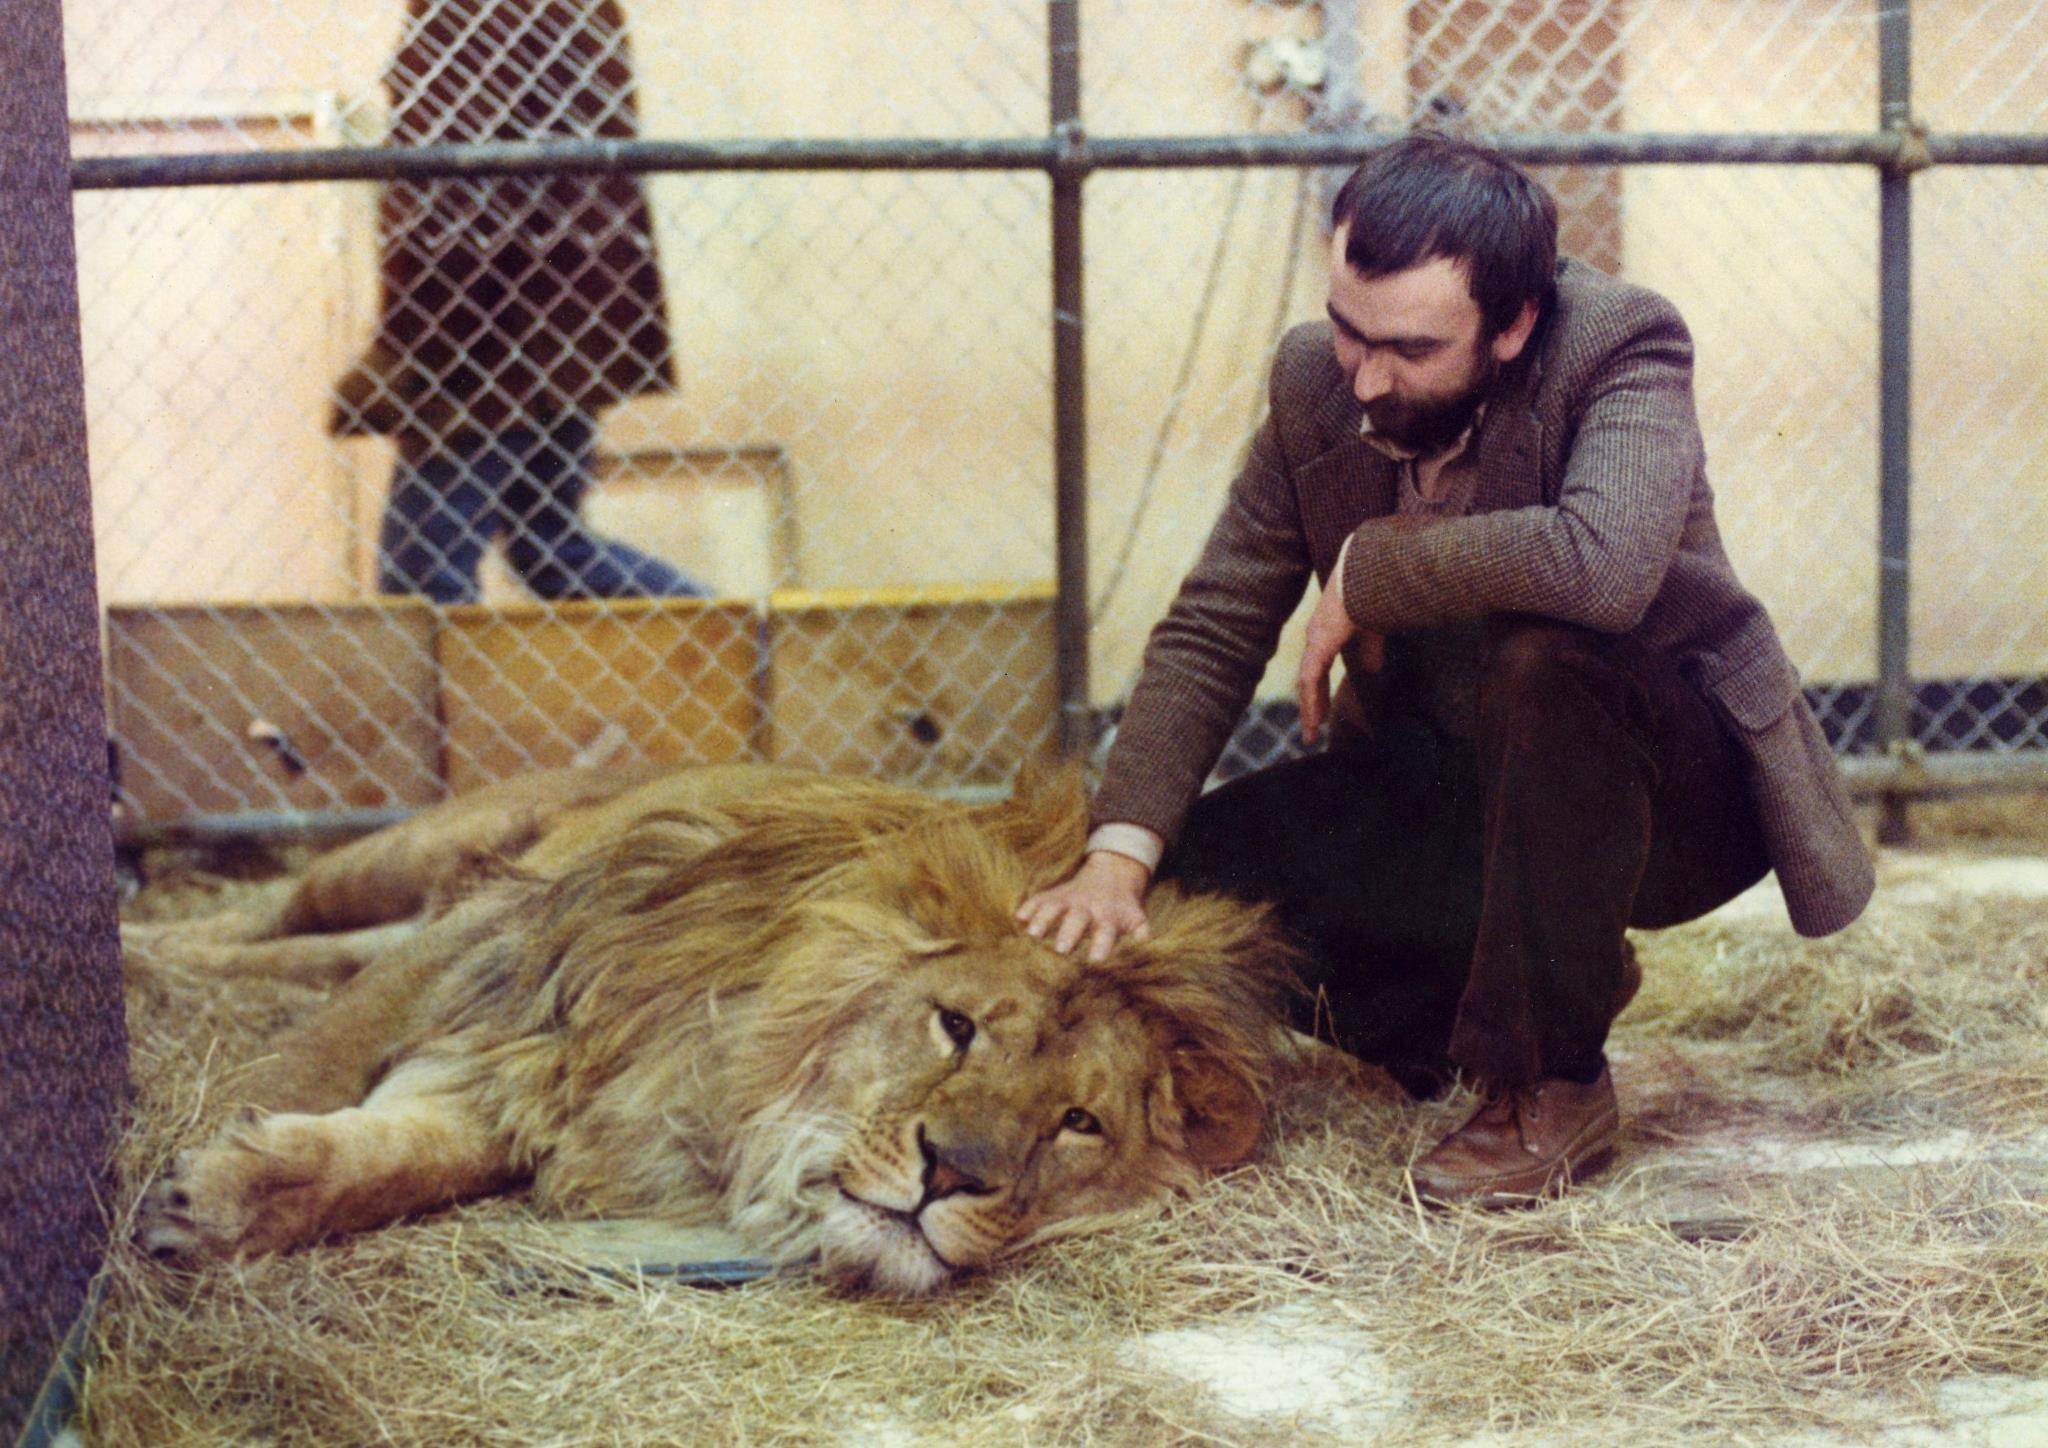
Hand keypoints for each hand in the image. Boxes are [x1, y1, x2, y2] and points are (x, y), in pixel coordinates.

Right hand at [1015, 851, 1152, 962]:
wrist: (1112, 874)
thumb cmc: (1122, 908)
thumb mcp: (1137, 920)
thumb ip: (1141, 938)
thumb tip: (1144, 958)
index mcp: (1109, 916)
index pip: (1106, 931)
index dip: (1102, 944)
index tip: (1096, 959)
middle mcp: (1087, 907)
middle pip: (1076, 919)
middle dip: (1069, 933)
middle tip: (1061, 949)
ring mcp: (1069, 899)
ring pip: (1054, 906)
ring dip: (1043, 919)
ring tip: (1032, 934)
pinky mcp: (1054, 894)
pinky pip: (1039, 898)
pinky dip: (1028, 906)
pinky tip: (1017, 917)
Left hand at [1297, 577, 1382, 743]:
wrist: (1367, 572)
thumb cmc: (1370, 594)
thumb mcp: (1371, 629)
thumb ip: (1370, 649)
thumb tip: (1372, 670)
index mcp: (1326, 634)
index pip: (1317, 670)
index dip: (1319, 692)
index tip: (1322, 713)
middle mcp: (1316, 637)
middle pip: (1309, 679)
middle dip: (1312, 705)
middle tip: (1313, 729)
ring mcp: (1315, 640)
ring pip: (1306, 683)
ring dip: (1309, 709)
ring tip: (1311, 733)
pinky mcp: (1320, 642)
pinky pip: (1310, 677)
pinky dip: (1311, 699)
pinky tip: (1314, 718)